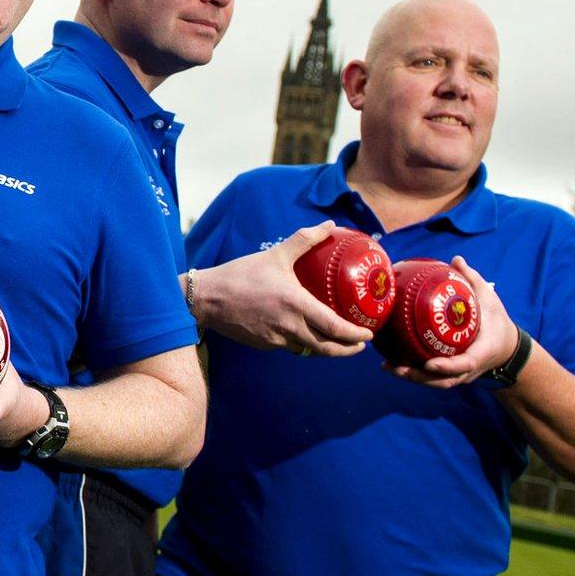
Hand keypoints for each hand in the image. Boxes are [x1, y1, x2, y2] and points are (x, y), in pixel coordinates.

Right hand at [192, 221, 372, 356]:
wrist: (207, 298)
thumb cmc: (241, 274)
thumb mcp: (275, 255)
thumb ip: (305, 240)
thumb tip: (330, 225)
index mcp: (296, 305)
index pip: (334, 328)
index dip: (354, 335)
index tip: (367, 335)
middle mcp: (289, 327)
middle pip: (327, 348)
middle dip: (347, 350)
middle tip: (359, 345)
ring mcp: (276, 339)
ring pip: (308, 350)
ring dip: (325, 348)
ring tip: (336, 341)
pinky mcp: (264, 345)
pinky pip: (289, 346)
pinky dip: (300, 342)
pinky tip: (302, 333)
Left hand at [392, 255, 519, 388]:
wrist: (507, 348)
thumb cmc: (497, 322)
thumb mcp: (490, 299)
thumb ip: (473, 280)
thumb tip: (456, 259)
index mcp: (481, 352)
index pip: (465, 364)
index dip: (448, 366)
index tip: (430, 364)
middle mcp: (469, 369)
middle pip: (443, 380)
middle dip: (419, 377)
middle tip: (395, 366)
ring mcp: (460, 375)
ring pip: (435, 383)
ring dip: (411, 378)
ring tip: (387, 366)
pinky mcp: (452, 374)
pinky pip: (432, 379)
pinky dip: (413, 374)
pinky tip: (392, 364)